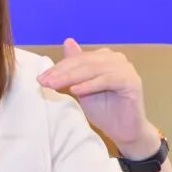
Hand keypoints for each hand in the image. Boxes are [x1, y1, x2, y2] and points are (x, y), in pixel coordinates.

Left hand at [37, 39, 159, 156]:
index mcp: (105, 57)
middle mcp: (116, 59)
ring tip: (55, 86)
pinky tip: (76, 91)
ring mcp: (126, 69)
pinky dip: (90, 85)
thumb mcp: (83, 88)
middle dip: (62, 72)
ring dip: (72, 78)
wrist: (124, 131)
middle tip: (44, 82)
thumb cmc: (104, 110)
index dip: (58, 68)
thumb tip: (68, 41)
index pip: (77, 59)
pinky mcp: (132, 81)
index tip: (40, 78)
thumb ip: (75, 68)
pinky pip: (107, 80)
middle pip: (84, 62)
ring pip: (93, 69)